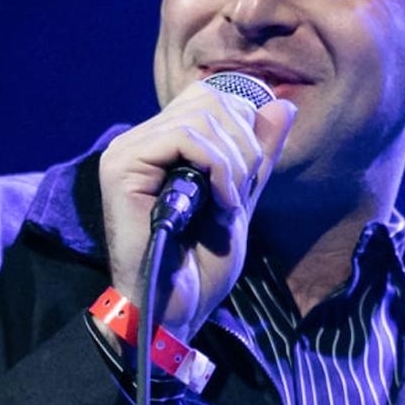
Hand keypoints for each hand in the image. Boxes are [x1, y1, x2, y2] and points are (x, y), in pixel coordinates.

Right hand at [96, 81, 295, 335]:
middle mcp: (137, 141)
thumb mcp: (242, 198)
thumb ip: (258, 154)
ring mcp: (125, 152)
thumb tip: (283, 105)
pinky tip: (221, 201)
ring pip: (199, 117)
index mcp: (159, 144)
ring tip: (231, 201)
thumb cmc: (200, 264)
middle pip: (207, 99)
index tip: (250, 174)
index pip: (208, 97)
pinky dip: (216, 166)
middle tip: (243, 190)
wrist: (175, 307)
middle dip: (243, 142)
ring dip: (232, 160)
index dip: (243, 124)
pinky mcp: (121, 167)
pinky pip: (183, 139)